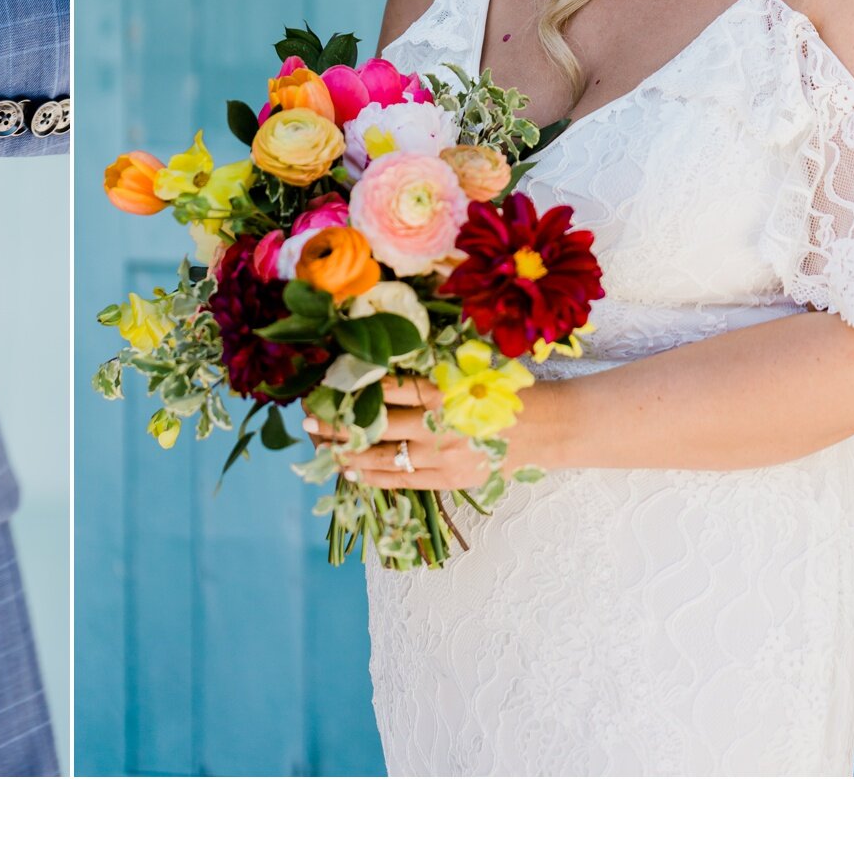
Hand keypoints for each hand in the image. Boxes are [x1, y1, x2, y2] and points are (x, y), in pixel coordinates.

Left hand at [305, 377, 512, 490]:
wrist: (545, 427)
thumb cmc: (501, 392)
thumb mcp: (463, 373)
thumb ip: (424, 377)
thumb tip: (374, 377)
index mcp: (441, 389)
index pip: (385, 388)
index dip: (353, 388)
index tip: (326, 384)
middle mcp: (440, 423)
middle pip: (377, 423)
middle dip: (339, 422)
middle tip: (308, 417)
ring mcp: (445, 456)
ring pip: (385, 456)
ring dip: (350, 453)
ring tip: (322, 448)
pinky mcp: (451, 480)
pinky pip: (405, 480)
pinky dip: (376, 477)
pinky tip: (353, 473)